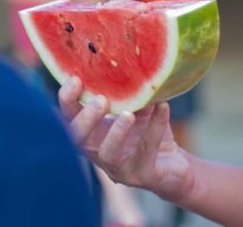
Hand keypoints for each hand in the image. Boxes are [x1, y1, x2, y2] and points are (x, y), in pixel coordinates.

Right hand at [57, 76, 193, 201]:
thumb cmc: (148, 134)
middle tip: (100, 99)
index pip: (70, 119)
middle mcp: (100, 153)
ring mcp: (120, 168)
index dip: (68, 101)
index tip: (75, 79)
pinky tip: (162, 107)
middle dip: (86, 118)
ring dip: (116, 132)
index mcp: (93, 135)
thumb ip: (129, 95)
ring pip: (108, 154)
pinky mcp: (144, 175)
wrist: (174, 166)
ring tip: (128, 113)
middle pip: (80, 140)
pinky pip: (146, 151)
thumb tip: (129, 66)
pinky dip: (155, 127)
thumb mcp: (137, 110)